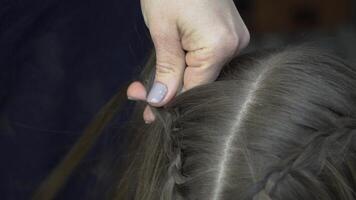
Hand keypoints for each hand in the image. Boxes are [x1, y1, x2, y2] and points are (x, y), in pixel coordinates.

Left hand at [127, 0, 249, 122]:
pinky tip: (169, 66)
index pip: (195, 90)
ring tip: (146, 83)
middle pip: (199, 83)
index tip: (148, 112)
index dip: (171, 103)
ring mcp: (235, 39)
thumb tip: (162, 102)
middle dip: (168, 90)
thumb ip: (166, 70)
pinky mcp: (229, 35)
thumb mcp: (162, 31)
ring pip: (202, 73)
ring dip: (174, 78)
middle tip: (139, 94)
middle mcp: (234, 45)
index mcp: (219, 46)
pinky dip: (186, 66)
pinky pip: (206, 60)